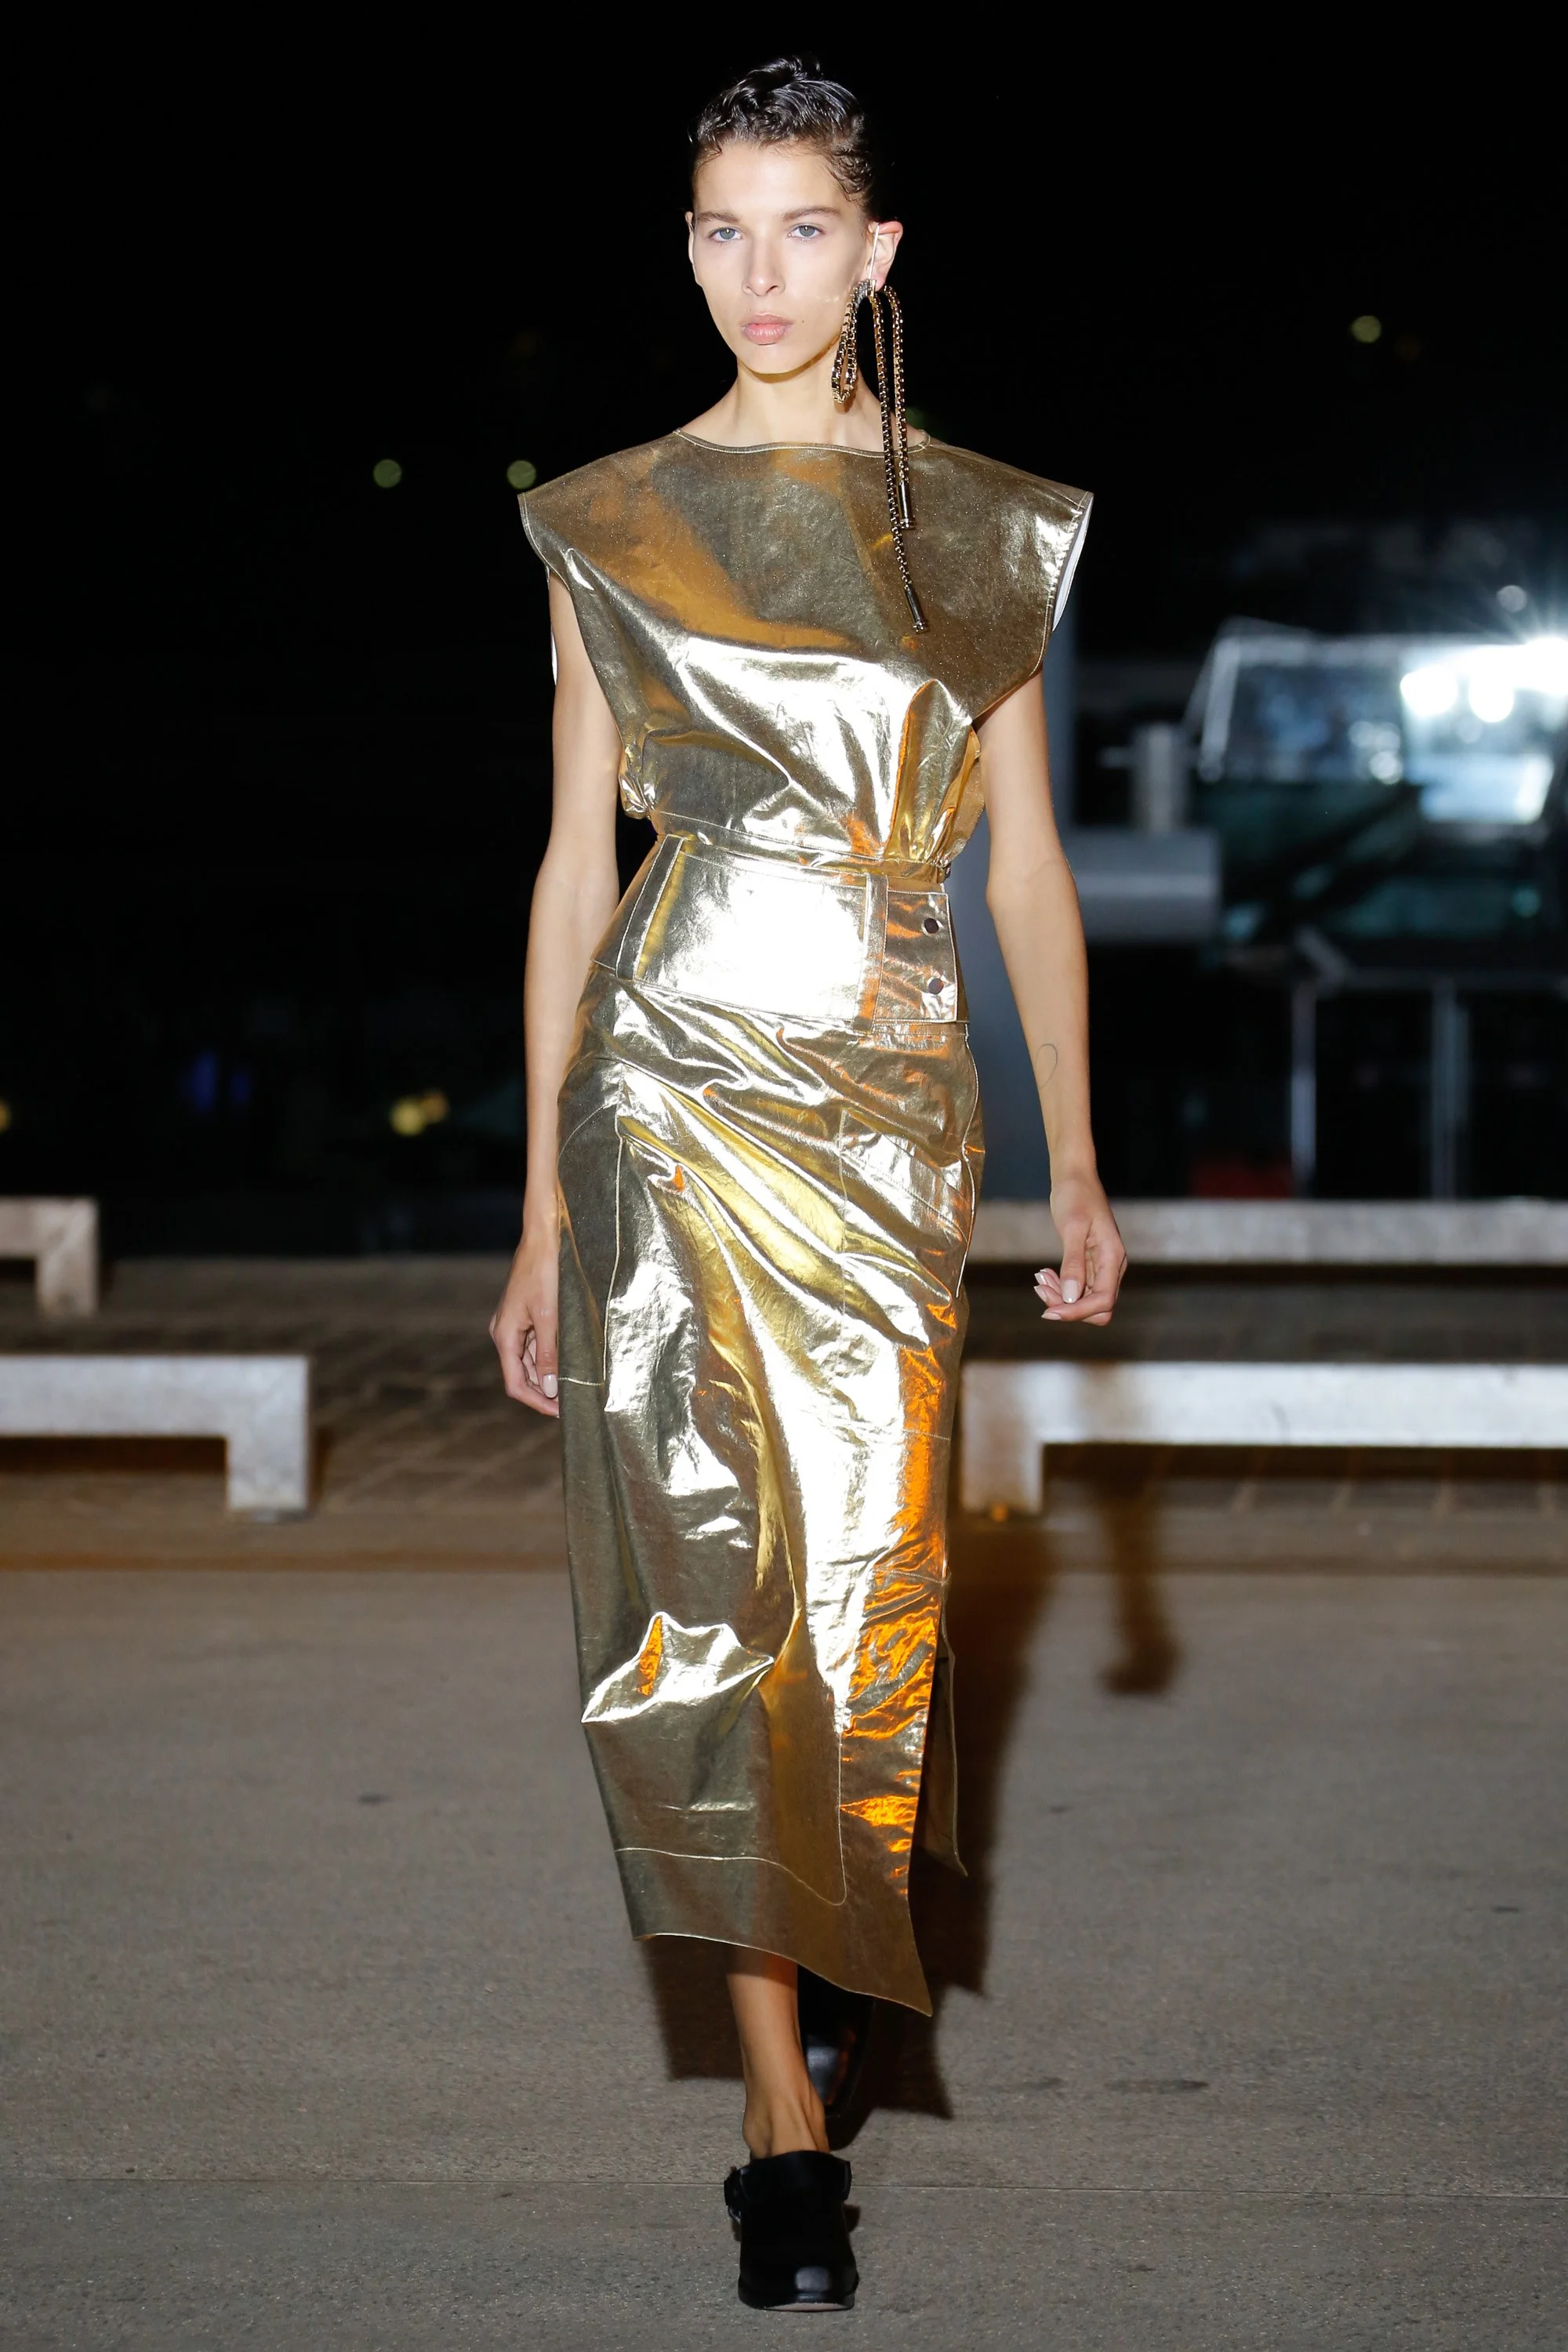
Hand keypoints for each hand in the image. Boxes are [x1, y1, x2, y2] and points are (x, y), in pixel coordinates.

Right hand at [490, 1222, 560, 1416]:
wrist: (545, 1235)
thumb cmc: (545, 1271)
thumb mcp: (549, 1316)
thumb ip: (549, 1354)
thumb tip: (550, 1389)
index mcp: (504, 1336)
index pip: (516, 1384)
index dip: (537, 1402)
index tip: (560, 1413)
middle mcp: (506, 1333)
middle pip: (524, 1375)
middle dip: (546, 1391)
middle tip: (574, 1403)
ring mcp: (516, 1324)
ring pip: (533, 1361)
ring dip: (552, 1376)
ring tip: (578, 1386)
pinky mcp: (528, 1315)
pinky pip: (538, 1344)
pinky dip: (554, 1357)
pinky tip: (572, 1363)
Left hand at [1033, 1174, 1126, 1326]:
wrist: (1074, 1177)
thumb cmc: (1075, 1195)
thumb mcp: (1072, 1227)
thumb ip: (1073, 1262)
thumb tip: (1071, 1297)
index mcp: (1113, 1257)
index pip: (1103, 1301)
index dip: (1077, 1312)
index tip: (1048, 1311)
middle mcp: (1111, 1266)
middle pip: (1097, 1307)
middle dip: (1068, 1306)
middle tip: (1040, 1288)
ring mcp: (1101, 1266)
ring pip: (1085, 1300)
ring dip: (1060, 1297)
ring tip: (1039, 1278)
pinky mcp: (1090, 1264)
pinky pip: (1078, 1287)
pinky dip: (1060, 1286)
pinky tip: (1044, 1274)